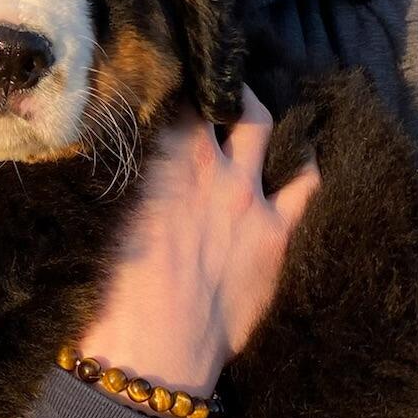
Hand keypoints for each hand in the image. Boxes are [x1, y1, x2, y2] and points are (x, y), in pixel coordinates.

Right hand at [78, 87, 320, 393]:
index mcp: (158, 160)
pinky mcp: (276, 234)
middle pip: (220, 98)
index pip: (173, 94)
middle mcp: (207, 165)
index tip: (173, 69)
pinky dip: (307, 166)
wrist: (158, 348)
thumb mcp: (108, 221)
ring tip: (257, 107)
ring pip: (263, 126)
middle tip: (217, 79)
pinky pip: (306, 186)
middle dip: (220, 81)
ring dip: (259, 111)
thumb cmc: (117, 292)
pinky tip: (308, 157)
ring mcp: (247, 196)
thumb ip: (128, 180)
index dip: (176, 77)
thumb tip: (130, 160)